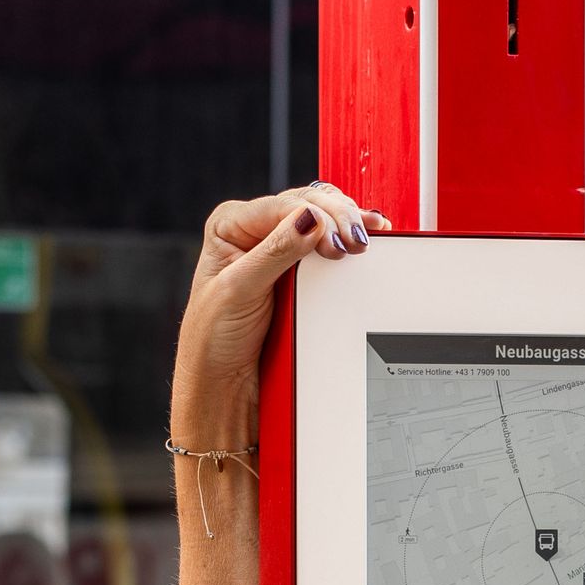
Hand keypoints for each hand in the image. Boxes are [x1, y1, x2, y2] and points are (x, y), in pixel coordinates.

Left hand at [172, 181, 386, 437]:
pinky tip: (366, 235)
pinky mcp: (298, 269)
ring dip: (349, 222)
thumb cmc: (215, 338)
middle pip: (307, 204)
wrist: (226, 380)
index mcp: (231, 225)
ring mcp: (278, 247)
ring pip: (322, 217)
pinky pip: (327, 241)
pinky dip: (348, 237)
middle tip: (358, 241)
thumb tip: (309, 219)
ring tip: (368, 233)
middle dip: (338, 217)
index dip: (316, 218)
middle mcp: (254, 230)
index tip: (337, 243)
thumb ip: (275, 251)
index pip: (282, 206)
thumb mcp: (240, 289)